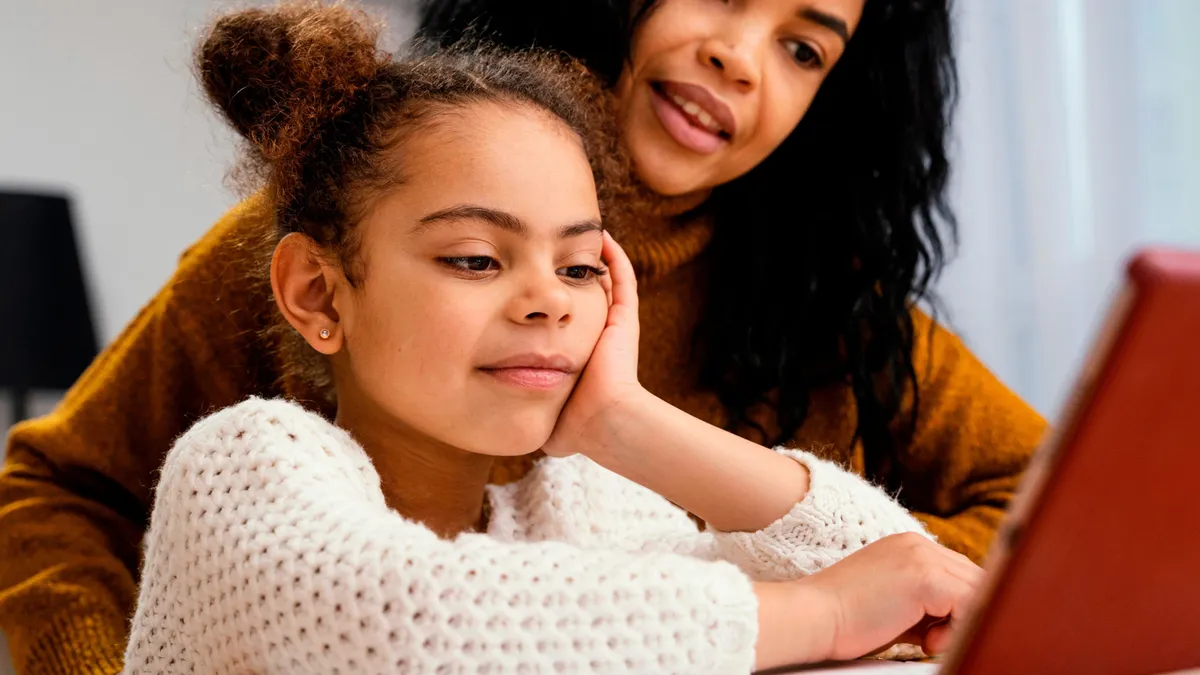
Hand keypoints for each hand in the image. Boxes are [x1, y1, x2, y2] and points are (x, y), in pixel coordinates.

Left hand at [543, 231, 643, 457]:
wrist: (601, 422)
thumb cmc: (570, 423)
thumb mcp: (540, 406)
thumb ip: (521, 401)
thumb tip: (495, 410)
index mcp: (578, 351)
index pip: (564, 316)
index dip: (553, 296)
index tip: (533, 277)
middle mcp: (596, 334)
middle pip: (583, 293)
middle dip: (569, 270)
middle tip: (552, 246)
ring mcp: (613, 324)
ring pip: (604, 281)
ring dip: (590, 258)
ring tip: (578, 233)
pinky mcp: (624, 318)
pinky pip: (622, 278)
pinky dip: (614, 257)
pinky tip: (600, 237)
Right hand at [803, 533, 982, 659]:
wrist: (813, 617)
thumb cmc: (845, 620)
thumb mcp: (893, 603)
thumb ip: (926, 603)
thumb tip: (961, 620)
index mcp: (908, 546)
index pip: (958, 572)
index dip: (957, 606)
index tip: (934, 632)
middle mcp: (917, 544)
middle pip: (973, 578)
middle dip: (963, 614)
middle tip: (931, 639)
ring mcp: (922, 557)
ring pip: (977, 590)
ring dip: (961, 622)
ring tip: (927, 640)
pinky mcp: (926, 577)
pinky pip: (971, 603)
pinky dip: (958, 628)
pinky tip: (926, 641)